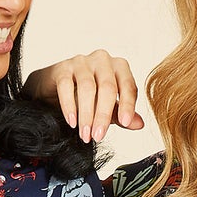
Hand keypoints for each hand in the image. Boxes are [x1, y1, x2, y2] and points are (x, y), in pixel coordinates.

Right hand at [23, 50, 145, 141]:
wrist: (57, 88)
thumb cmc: (88, 96)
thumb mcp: (109, 108)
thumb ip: (122, 115)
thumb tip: (139, 124)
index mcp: (120, 67)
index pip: (128, 85)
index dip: (127, 105)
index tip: (124, 123)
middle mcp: (103, 60)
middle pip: (107, 87)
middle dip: (103, 115)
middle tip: (98, 136)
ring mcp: (82, 62)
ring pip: (87, 87)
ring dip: (86, 114)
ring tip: (85, 134)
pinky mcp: (63, 68)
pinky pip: (66, 86)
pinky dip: (69, 106)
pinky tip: (72, 121)